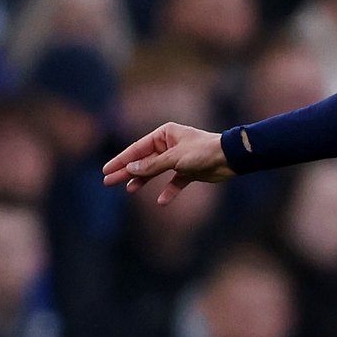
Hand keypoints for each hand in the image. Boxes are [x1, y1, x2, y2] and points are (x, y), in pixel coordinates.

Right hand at [102, 123, 233, 205]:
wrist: (230, 158)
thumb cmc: (203, 152)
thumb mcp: (174, 158)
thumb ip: (152, 165)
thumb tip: (130, 168)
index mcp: (165, 134)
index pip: (137, 148)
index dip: (121, 160)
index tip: (106, 170)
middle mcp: (170, 145)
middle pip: (143, 160)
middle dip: (127, 171)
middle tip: (108, 182)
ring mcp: (179, 159)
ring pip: (156, 171)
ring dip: (143, 180)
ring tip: (129, 190)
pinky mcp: (189, 171)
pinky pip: (174, 182)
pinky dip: (169, 191)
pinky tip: (162, 201)